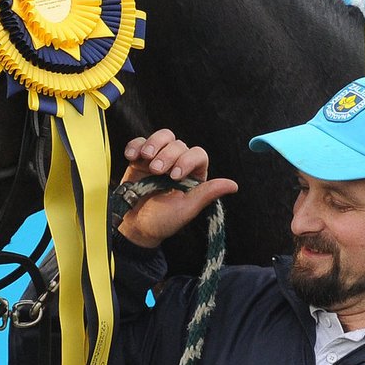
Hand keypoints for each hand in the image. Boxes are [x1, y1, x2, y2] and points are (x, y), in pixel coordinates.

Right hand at [118, 130, 236, 248]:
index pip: (197, 155)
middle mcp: (178, 163)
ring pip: (163, 137)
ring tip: (145, 158)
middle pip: (178, 144)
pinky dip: (135, 146)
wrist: (135, 227)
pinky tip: (131, 157)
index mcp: (193, 175)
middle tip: (156, 171)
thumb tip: (233, 186)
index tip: (174, 176)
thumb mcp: (186, 209)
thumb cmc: (162, 221)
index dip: (187, 160)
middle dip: (167, 155)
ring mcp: (158, 159)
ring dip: (153, 144)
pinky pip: (139, 142)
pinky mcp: (140, 159)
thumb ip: (207, 194)